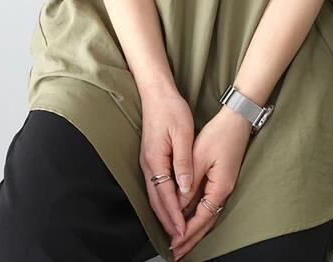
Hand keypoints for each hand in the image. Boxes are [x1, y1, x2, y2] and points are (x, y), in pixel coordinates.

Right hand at [139, 83, 195, 241]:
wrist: (157, 93)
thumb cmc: (171, 110)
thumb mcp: (183, 134)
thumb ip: (184, 162)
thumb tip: (185, 188)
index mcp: (155, 160)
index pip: (165, 196)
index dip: (174, 215)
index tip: (183, 231)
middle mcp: (148, 164)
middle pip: (155, 200)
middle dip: (167, 221)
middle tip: (178, 239)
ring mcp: (147, 162)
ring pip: (154, 195)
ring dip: (164, 213)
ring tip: (175, 228)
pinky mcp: (151, 157)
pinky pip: (155, 186)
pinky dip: (162, 200)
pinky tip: (170, 205)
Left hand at [169, 106, 252, 259]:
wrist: (237, 119)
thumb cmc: (220, 134)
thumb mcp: (199, 157)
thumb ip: (188, 183)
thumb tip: (178, 204)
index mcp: (220, 187)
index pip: (201, 218)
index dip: (186, 232)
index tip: (173, 242)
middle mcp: (224, 190)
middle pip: (206, 222)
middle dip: (190, 238)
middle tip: (176, 252)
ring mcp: (224, 185)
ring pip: (207, 214)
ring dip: (194, 229)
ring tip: (181, 242)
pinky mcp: (222, 179)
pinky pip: (209, 203)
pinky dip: (199, 215)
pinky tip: (190, 218)